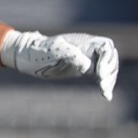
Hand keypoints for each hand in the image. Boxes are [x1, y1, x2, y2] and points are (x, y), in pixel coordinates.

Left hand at [0, 30, 119, 99]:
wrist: (27, 57)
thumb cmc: (38, 51)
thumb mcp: (53, 51)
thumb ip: (71, 55)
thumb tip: (89, 67)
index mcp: (83, 41)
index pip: (105, 47)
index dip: (107, 59)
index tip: (101, 74)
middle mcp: (88, 49)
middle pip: (110, 57)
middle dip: (111, 71)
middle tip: (103, 86)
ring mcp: (86, 59)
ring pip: (108, 67)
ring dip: (110, 79)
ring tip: (105, 93)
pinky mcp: (83, 69)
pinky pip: (99, 75)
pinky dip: (105, 84)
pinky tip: (106, 96)